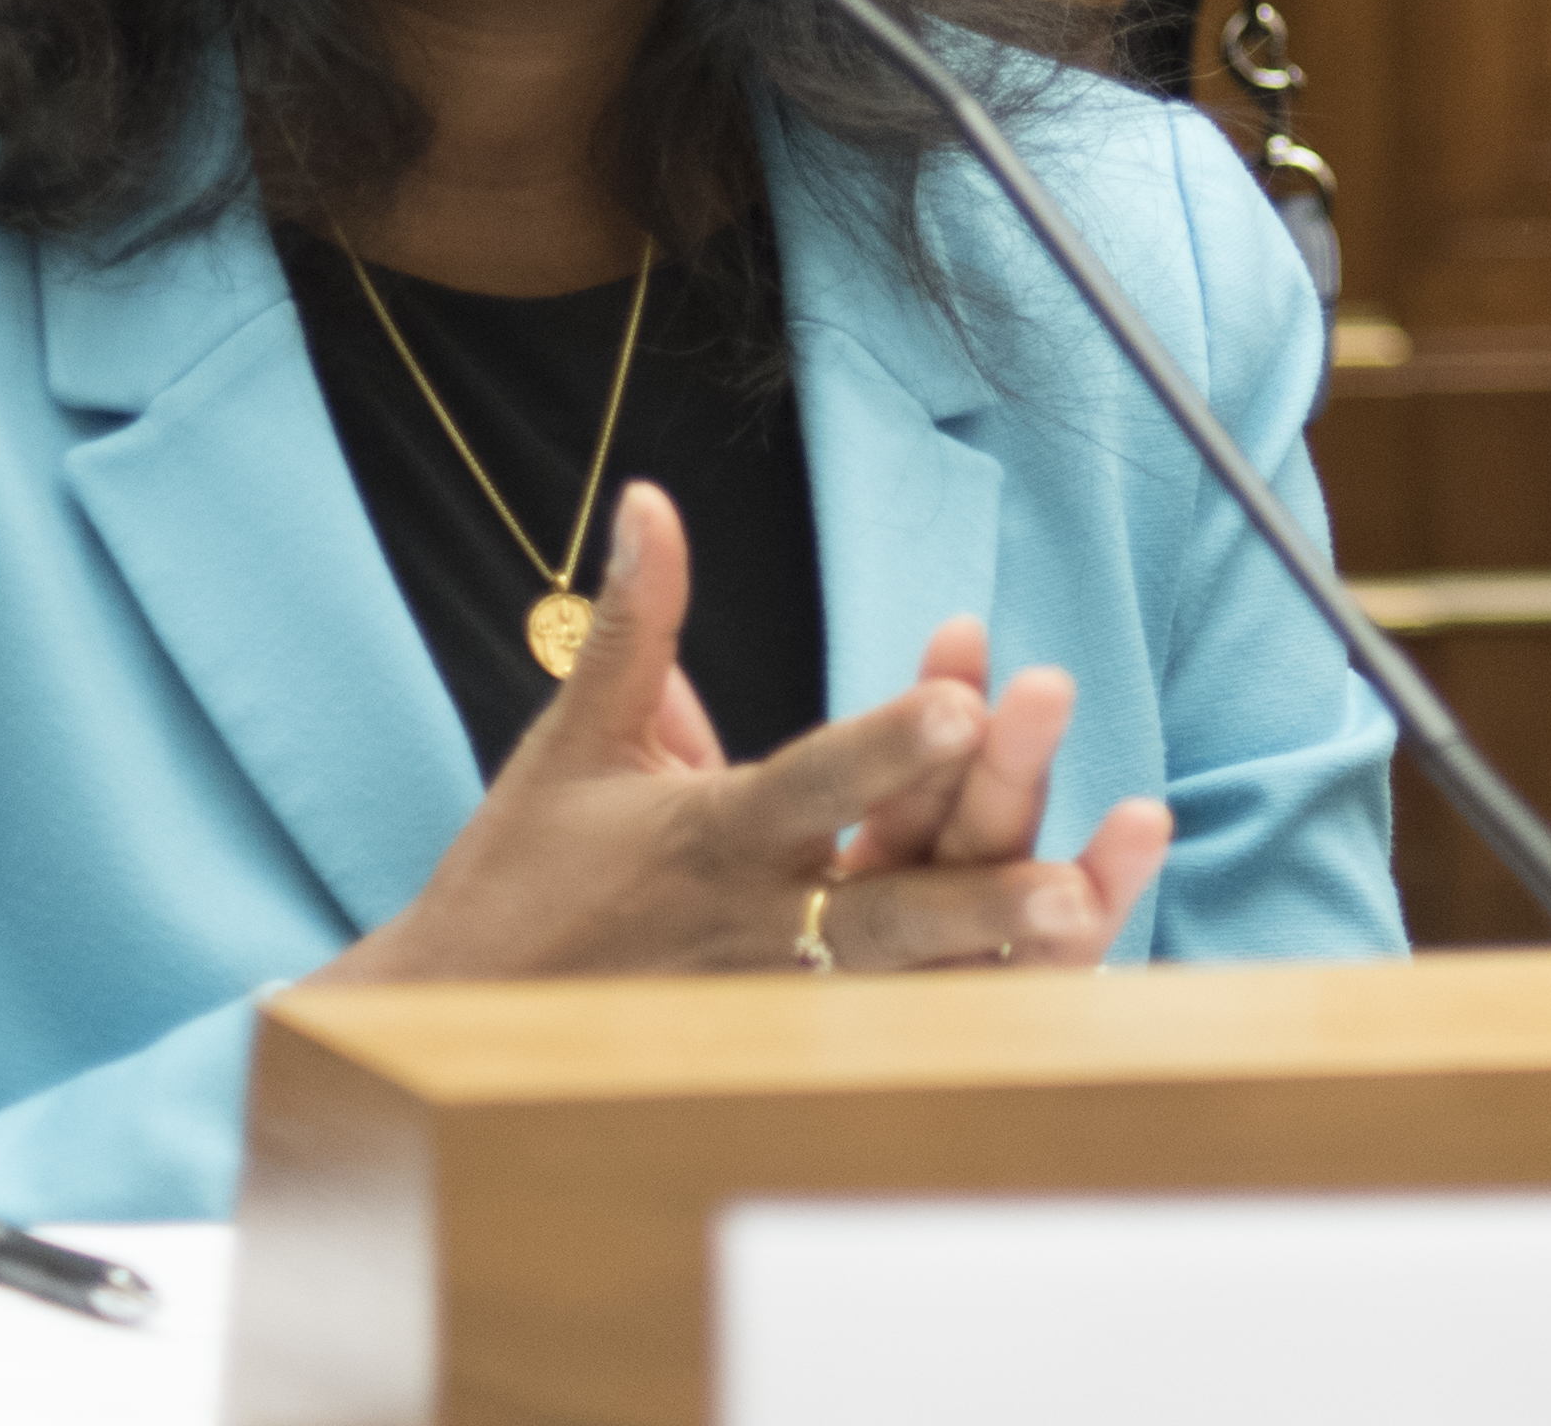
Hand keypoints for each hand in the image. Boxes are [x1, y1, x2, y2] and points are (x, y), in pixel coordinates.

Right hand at [325, 487, 1166, 983]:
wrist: (461, 1024)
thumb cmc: (523, 871)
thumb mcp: (577, 739)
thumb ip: (638, 622)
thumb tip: (649, 494)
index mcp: (715, 835)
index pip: (814, 784)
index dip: (886, 746)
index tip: (959, 702)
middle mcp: (763, 925)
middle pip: (886, 910)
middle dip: (979, 895)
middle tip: (1068, 884)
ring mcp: (786, 1004)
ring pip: (913, 987)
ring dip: (1003, 959)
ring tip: (1089, 928)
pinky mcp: (796, 1056)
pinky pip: (903, 1042)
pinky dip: (982, 1023)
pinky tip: (1070, 995)